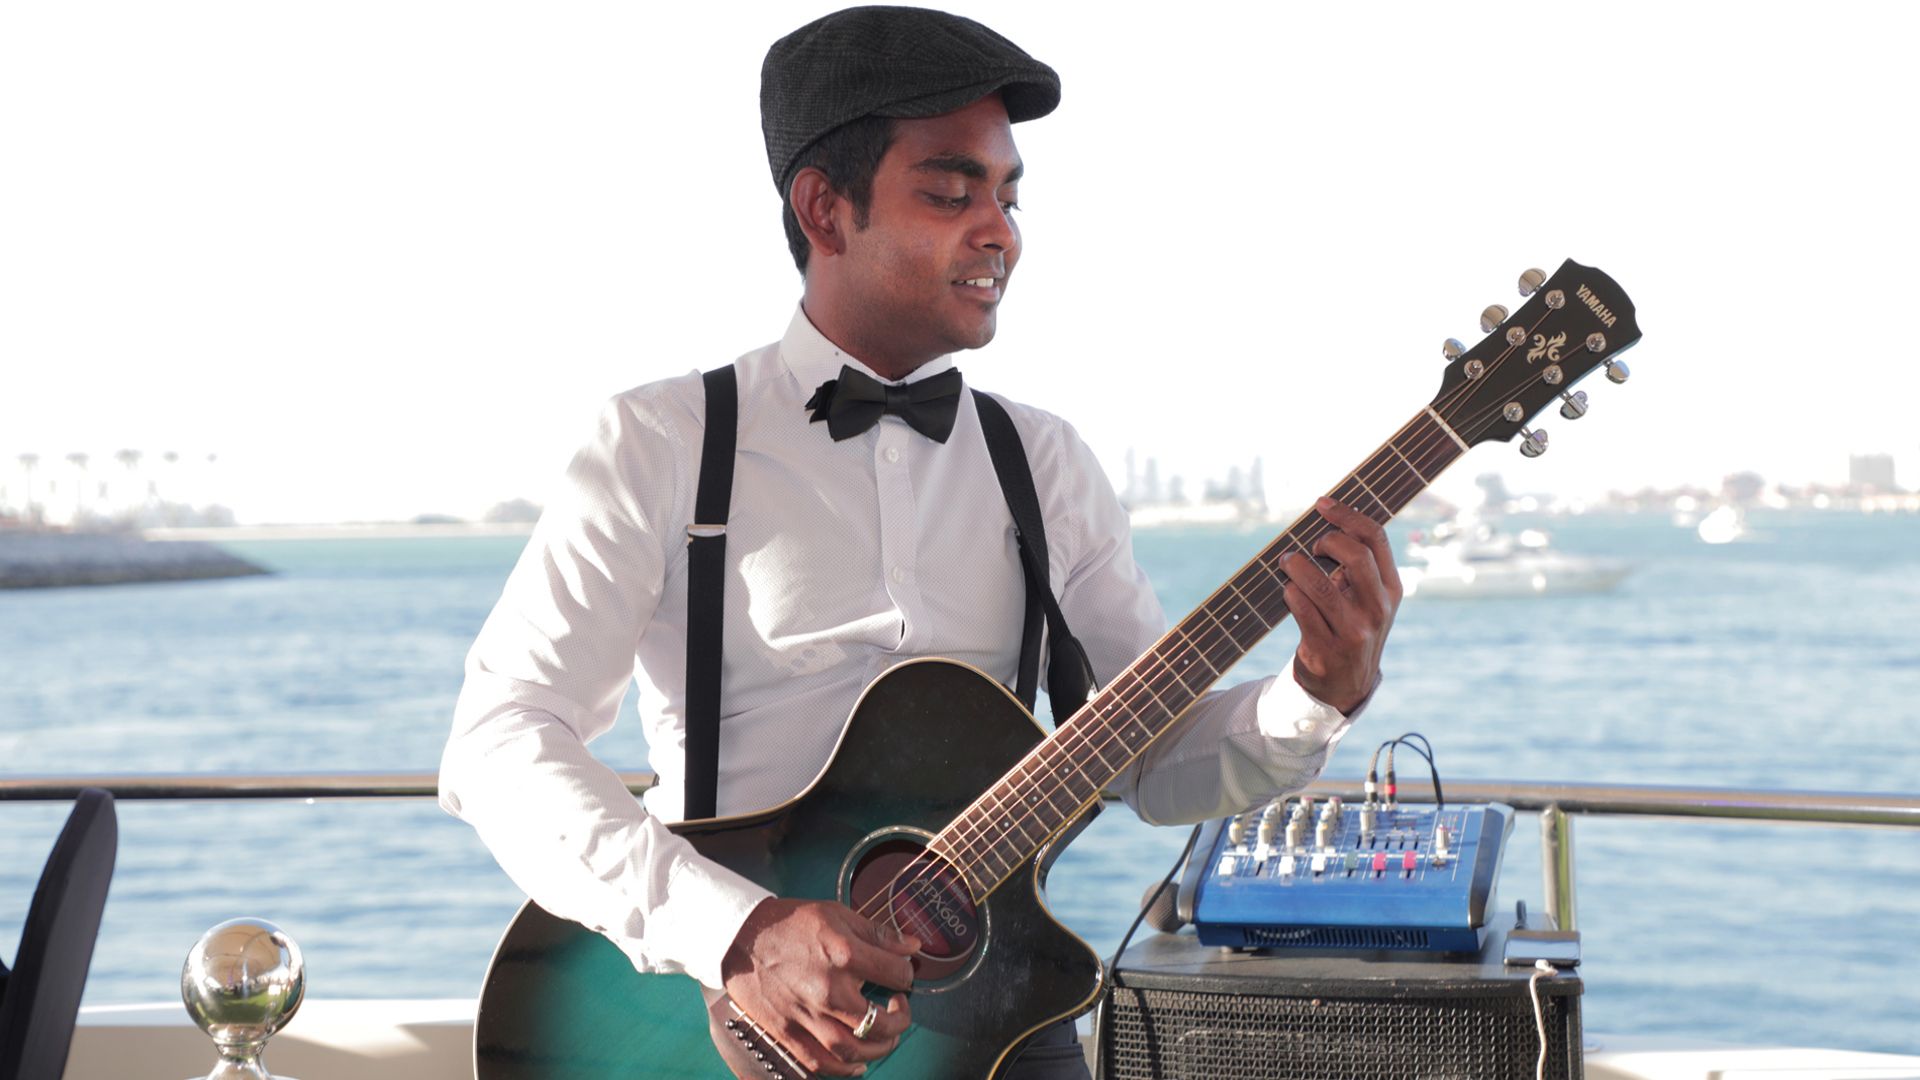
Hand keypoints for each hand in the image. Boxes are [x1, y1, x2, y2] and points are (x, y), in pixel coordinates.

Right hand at [720, 897, 918, 1075]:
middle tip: (899, 1010)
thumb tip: (912, 946)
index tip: (902, 975)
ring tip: (885, 1038)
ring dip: (878, 1050)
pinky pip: (819, 1063)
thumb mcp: (837, 914)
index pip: (896, 975)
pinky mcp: (786, 1031)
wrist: (740, 935)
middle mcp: (828, 990)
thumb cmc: (789, 923)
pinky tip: (857, 1063)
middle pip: (880, 1023)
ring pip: (853, 1050)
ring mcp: (806, 1015)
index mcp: (844, 955)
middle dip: (900, 1021)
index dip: (906, 975)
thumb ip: (878, 933)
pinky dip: (842, 1069)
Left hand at [1280, 497, 1402, 713]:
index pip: (1376, 539)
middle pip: (1355, 556)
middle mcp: (1377, 609)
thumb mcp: (1368, 599)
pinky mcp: (1325, 650)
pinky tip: (1288, 591)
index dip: (1347, 515)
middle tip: (1311, 546)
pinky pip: (1300, 609)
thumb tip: (1330, 520)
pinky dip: (1289, 592)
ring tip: (1287, 562)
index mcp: (1391, 589)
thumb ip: (1358, 566)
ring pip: (1319, 585)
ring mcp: (1352, 632)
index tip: (1322, 504)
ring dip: (1296, 566)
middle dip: (1327, 540)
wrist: (1346, 685)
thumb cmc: (1352, 627)